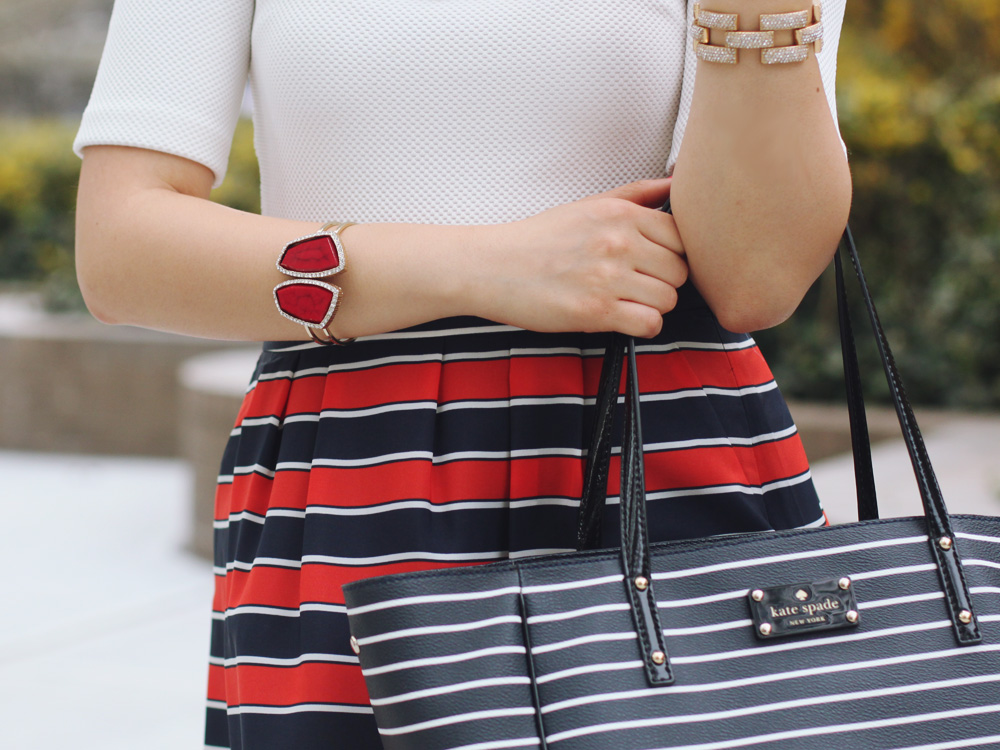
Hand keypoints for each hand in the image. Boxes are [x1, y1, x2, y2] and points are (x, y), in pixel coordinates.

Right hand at [470, 178, 687, 337]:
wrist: (491, 267)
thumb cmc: (537, 240)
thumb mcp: (588, 204)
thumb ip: (635, 194)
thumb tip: (673, 183)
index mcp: (620, 214)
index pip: (682, 236)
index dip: (672, 253)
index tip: (653, 262)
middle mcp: (618, 242)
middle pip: (679, 270)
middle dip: (663, 281)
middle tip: (637, 284)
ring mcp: (609, 277)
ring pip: (668, 299)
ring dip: (652, 306)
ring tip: (626, 302)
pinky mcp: (597, 311)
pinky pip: (650, 324)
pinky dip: (642, 327)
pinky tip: (623, 319)